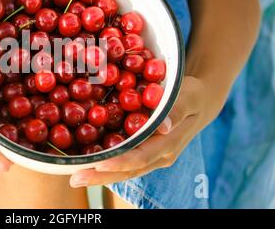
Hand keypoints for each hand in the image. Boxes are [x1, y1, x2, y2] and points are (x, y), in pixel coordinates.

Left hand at [69, 76, 213, 186]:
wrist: (199, 103)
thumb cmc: (193, 96)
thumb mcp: (189, 96)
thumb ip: (176, 109)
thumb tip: (163, 126)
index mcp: (169, 144)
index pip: (142, 157)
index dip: (120, 162)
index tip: (99, 164)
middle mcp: (159, 156)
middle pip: (128, 170)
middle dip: (102, 176)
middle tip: (75, 179)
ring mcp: (151, 156)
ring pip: (124, 170)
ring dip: (100, 174)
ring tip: (75, 175)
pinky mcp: (143, 150)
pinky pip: (123, 160)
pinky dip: (105, 162)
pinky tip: (85, 160)